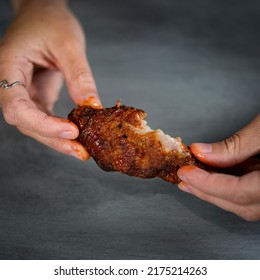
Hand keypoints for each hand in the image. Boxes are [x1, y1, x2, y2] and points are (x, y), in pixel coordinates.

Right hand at [0, 0, 100, 158]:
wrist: (43, 15)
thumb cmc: (50, 21)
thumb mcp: (68, 44)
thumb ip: (79, 75)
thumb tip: (91, 106)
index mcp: (9, 67)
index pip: (17, 107)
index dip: (43, 124)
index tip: (72, 130)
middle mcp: (10, 85)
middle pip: (26, 122)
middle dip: (54, 139)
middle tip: (81, 151)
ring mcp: (23, 93)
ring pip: (35, 125)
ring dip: (58, 140)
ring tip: (82, 150)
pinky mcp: (36, 97)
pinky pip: (45, 119)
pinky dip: (60, 129)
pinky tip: (77, 136)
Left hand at [177, 115, 259, 220]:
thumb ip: (236, 145)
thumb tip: (202, 153)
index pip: (240, 192)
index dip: (208, 184)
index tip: (185, 173)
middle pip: (240, 203)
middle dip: (207, 192)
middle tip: (183, 178)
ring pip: (245, 202)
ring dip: (215, 190)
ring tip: (192, 178)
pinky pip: (250, 192)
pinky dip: (228, 184)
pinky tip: (213, 174)